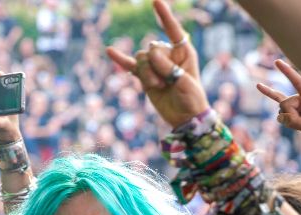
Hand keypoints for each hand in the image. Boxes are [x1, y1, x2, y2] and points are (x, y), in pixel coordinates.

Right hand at [105, 0, 208, 127]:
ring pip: (141, 59)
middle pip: (152, 48)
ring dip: (147, 75)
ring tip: (159, 87)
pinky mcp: (144, 76)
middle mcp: (168, 54)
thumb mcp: (184, 83)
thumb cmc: (191, 99)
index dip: (164, 16)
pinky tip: (109, 50)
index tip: (156, 1)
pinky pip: (130, 66)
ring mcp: (155, 65)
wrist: (184, 118)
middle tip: (166, 83)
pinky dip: (120, 59)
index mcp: (183, 51)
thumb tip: (151, 53)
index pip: (173, 30)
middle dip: (155, 66)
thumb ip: (168, 67)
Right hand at [256, 60, 300, 159]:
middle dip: (289, 116)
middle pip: (285, 103)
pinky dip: (270, 95)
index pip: (298, 82)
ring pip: (283, 109)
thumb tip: (280, 117)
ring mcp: (300, 103)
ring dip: (288, 120)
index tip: (276, 61)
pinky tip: (259, 86)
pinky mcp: (295, 110)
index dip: (287, 72)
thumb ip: (294, 122)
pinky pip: (280, 104)